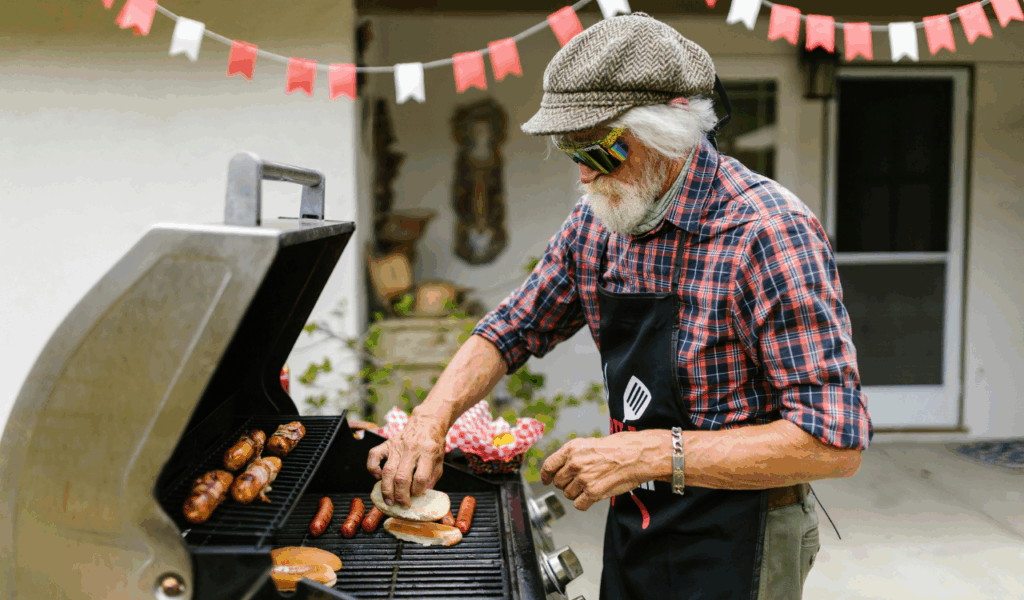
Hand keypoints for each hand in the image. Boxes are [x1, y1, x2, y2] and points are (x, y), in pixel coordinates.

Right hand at [366, 414, 446, 507]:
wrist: (427, 422)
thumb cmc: (433, 443)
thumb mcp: (439, 461)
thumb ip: (432, 478)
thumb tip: (421, 495)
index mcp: (428, 452)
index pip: (420, 477)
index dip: (417, 491)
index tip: (417, 495)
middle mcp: (412, 449)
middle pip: (402, 477)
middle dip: (400, 496)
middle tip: (401, 504)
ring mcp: (398, 446)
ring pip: (388, 471)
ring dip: (386, 489)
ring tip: (389, 500)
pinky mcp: (388, 443)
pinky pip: (374, 455)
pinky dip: (372, 468)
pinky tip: (377, 477)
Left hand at [540, 432, 664, 510]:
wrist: (636, 455)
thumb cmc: (618, 447)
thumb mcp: (589, 443)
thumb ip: (573, 455)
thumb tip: (562, 467)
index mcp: (571, 449)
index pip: (548, 466)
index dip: (546, 475)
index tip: (546, 480)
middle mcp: (574, 464)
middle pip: (558, 483)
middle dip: (566, 484)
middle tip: (579, 481)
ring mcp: (583, 479)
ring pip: (568, 495)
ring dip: (576, 493)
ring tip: (590, 485)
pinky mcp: (593, 493)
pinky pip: (579, 505)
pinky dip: (584, 503)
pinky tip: (592, 495)